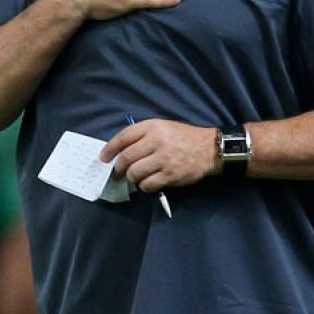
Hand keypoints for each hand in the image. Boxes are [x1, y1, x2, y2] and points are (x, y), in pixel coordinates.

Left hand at [102, 119, 217, 190]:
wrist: (210, 149)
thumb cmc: (184, 137)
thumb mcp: (163, 127)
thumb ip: (143, 135)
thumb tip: (120, 150)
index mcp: (153, 127)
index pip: (123, 137)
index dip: (110, 148)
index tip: (103, 158)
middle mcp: (156, 141)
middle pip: (126, 158)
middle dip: (118, 168)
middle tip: (116, 173)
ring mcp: (164, 159)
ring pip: (135, 173)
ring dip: (132, 178)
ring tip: (135, 178)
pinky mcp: (170, 175)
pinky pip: (148, 184)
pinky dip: (144, 186)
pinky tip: (148, 183)